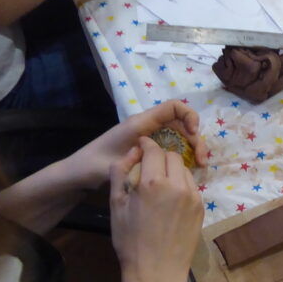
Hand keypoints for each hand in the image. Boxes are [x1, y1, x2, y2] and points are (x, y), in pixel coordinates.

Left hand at [67, 100, 209, 189]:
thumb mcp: (117, 160)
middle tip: (202, 161)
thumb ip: (139, 154)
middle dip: (197, 139)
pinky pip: (174, 149)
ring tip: (200, 167)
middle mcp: (149, 128)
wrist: (80, 173)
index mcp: (142, 123)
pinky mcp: (151, 151)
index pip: (174, 107)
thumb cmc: (95, 165)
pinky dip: (185, 157)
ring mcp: (151, 140)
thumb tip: (163, 151)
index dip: (189, 116)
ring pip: (181, 138)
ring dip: (194, 149)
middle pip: (183, 124)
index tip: (194, 135)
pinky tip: (188, 171)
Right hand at [109, 138, 202, 281]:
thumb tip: (130, 152)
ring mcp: (193, 198)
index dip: (146, 145)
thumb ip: (120, 173)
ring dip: (172, 170)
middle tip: (149, 166)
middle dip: (160, 156)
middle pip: (173, 156)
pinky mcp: (201, 209)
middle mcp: (178, 186)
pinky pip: (192, 187)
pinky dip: (181, 185)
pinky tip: (170, 198)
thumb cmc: (130, 240)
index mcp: (154, 182)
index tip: (141, 147)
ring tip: (160, 183)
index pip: (154, 149)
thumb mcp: (116, 205)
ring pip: (185, 171)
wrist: (156, 271)